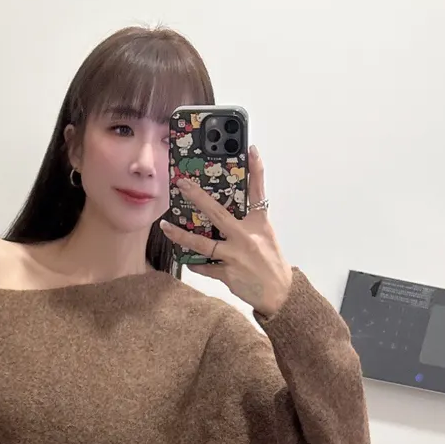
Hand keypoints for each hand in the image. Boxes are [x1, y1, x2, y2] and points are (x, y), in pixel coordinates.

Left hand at [160, 146, 293, 317]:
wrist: (278, 293)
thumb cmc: (271, 263)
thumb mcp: (265, 235)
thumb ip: (248, 221)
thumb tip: (224, 213)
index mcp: (258, 224)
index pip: (258, 192)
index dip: (256, 170)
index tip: (251, 150)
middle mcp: (246, 237)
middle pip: (218, 213)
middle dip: (198, 197)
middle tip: (182, 184)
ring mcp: (235, 256)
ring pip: (203, 243)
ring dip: (181, 235)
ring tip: (166, 226)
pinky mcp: (228, 274)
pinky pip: (205, 267)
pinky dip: (195, 263)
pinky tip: (187, 260)